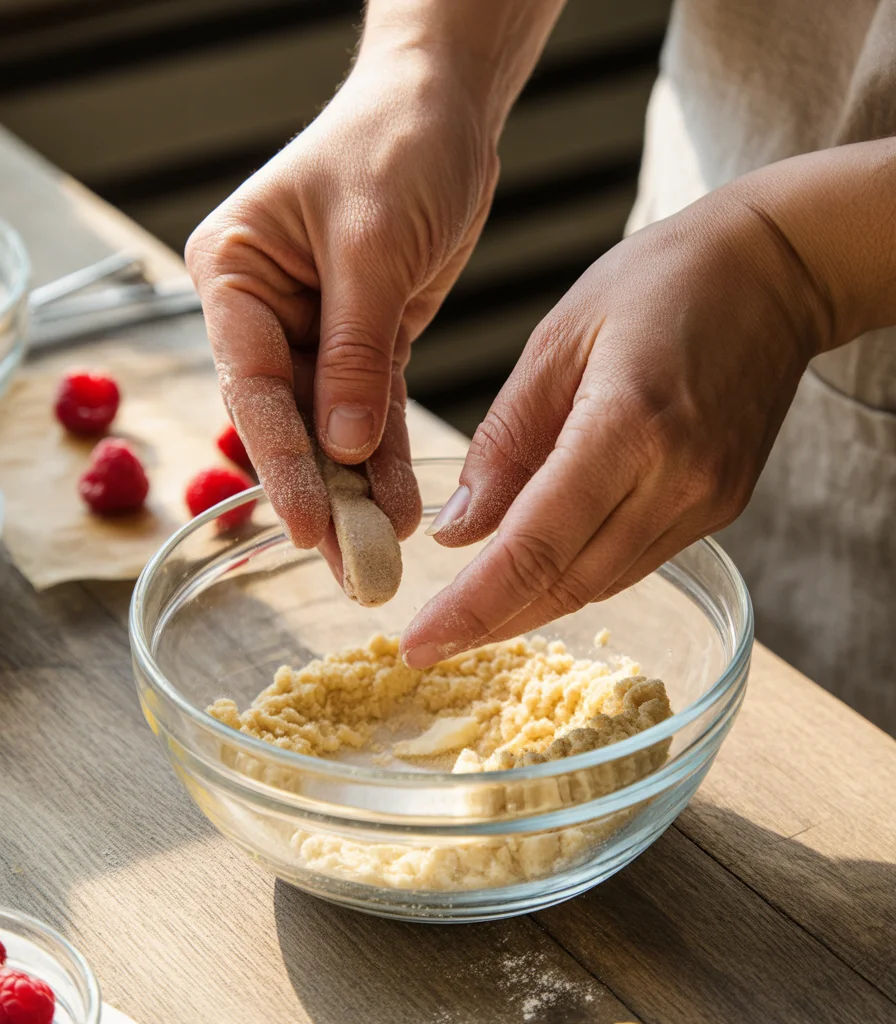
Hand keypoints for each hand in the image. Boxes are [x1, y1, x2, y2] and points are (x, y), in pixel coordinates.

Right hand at [186, 50, 498, 547]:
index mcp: (235, 274)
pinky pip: (371, 413)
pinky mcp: (362, 344)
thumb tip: (342, 447)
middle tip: (348, 567)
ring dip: (356, 492)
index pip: (252, 383)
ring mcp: (310, 332)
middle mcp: (263, 309)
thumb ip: (355, 349)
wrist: (445, 110)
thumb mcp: (373, 244)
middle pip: (286, 419)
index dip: (280, 461)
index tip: (306, 525)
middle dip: (320, 494)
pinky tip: (398, 509)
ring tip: (376, 557)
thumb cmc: (395, 146)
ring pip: (329, 428)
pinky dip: (385, 461)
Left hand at [401, 186, 828, 667]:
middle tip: (429, 646)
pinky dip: (576, 576)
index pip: (535, 546)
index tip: (418, 644)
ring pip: (602, 584)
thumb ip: (505, 442)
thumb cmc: (658, 283)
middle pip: (568, 583)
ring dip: (531, 608)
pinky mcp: (720, 507)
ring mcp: (707, 500)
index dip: (471, 608)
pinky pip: (634, 562)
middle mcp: (676, 478)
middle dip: (491, 624)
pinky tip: (535, 575)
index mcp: (627, 425)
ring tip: (470, 618)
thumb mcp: (556, 342)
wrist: (775, 272)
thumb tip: (458, 532)